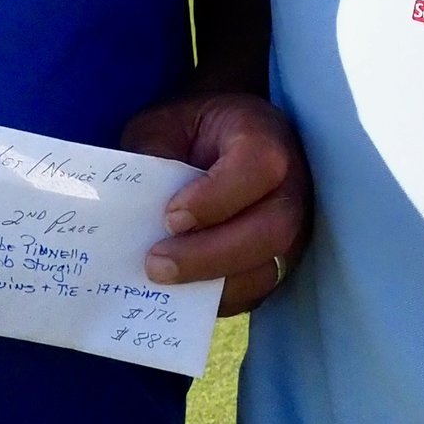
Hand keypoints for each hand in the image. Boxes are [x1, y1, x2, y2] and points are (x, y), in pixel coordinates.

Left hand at [120, 91, 309, 314]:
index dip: (217, 197)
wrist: (222, 143)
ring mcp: (293, 228)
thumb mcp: (166, 125)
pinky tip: (180, 292)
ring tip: (160, 280)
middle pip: (271, 229)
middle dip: (210, 254)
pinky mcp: (280, 262)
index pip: (259, 166)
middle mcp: (291, 185)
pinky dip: (217, 298)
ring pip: (267, 269)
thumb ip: (152, 154)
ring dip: (211, 283)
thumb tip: (130, 201)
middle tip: (156, 264)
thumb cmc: (192, 132)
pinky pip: (256, 291)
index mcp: (264, 135)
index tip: (170, 216)